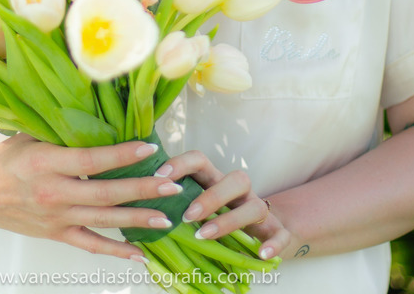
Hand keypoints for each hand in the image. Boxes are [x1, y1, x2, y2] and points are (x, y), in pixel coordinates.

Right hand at [0, 134, 188, 260]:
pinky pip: (90, 245)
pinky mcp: (56, 234)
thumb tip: (99, 104)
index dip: (122, 155)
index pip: (91, 160)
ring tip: (167, 217)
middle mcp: (53, 192)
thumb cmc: (7, 157)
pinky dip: (115, 252)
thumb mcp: (30, 135)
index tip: (151, 149)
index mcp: (46, 162)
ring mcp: (55, 217)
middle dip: (142, 190)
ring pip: (103, 220)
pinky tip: (140, 255)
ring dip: (137, 220)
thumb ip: (63, 127)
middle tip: (172, 185)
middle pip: (105, 193)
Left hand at [156, 149, 291, 260]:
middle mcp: (239, 192)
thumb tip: (133, 225)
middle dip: (210, 196)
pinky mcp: (277, 231)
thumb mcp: (197, 211)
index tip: (159, 176)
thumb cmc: (219, 220)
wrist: (265, 232)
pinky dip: (272, 243)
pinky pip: (280, 234)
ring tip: (206, 236)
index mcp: (215, 181)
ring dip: (229, 220)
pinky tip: (261, 254)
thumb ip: (174, 212)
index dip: (181, 163)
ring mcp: (260, 209)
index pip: (200, 160)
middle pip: (234, 179)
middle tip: (187, 216)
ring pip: (255, 206)